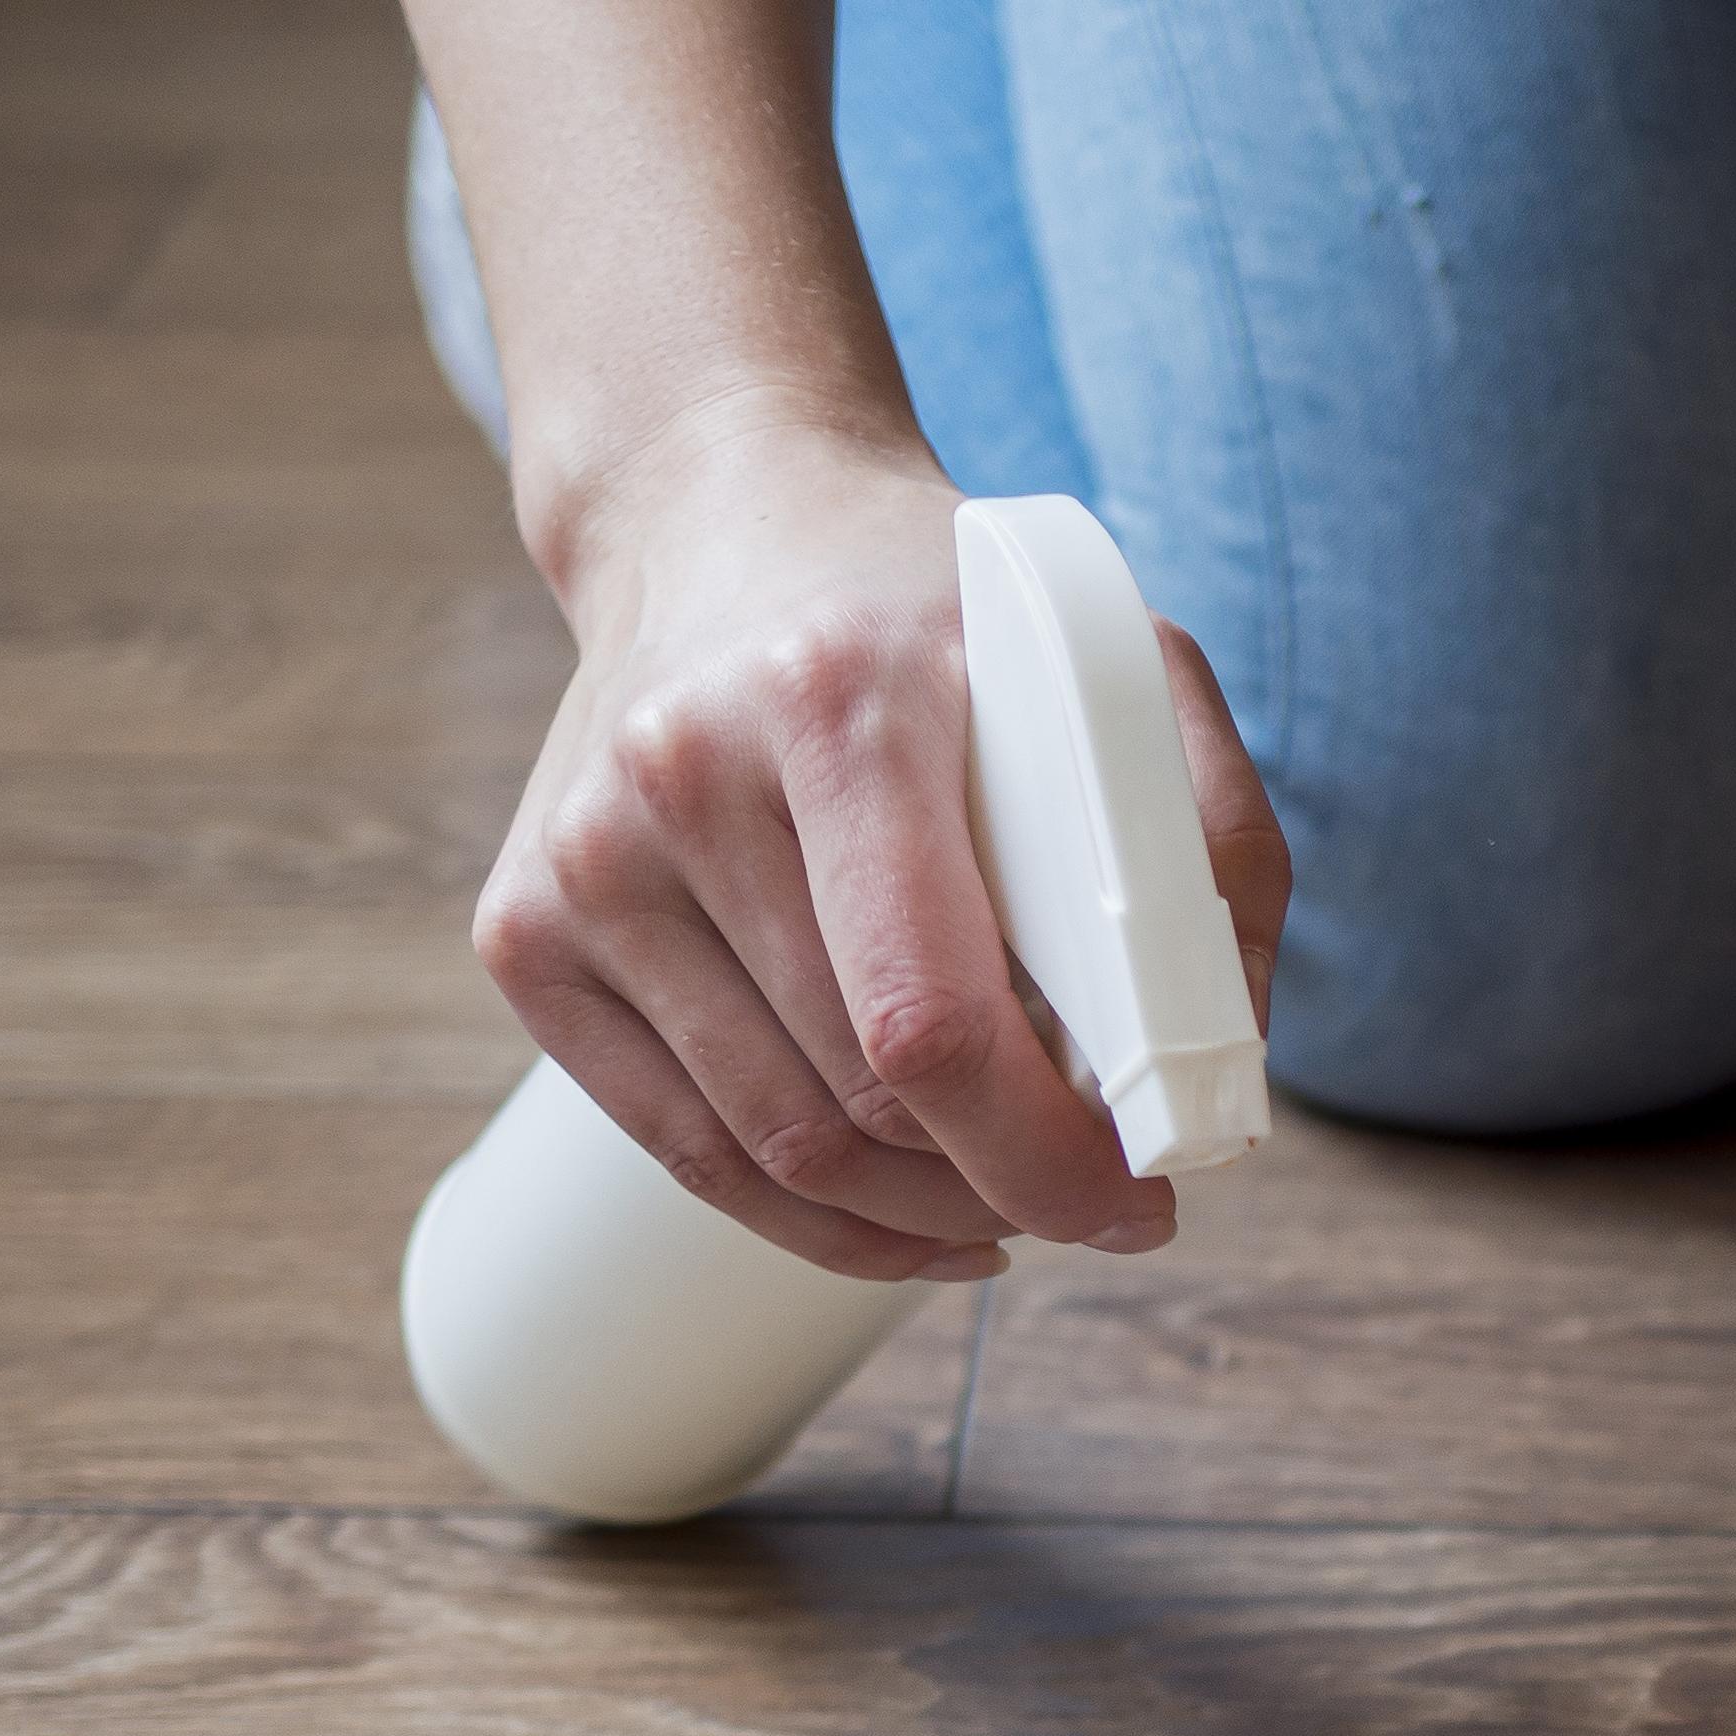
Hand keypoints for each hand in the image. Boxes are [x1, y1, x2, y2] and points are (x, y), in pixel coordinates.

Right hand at [471, 409, 1292, 1282]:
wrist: (721, 519)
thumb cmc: (938, 618)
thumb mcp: (1111, 668)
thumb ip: (1204, 847)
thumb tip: (1211, 1080)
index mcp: (836, 700)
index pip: (925, 1021)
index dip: (1041, 1153)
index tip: (1134, 1202)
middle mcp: (681, 774)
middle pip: (858, 1104)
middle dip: (1005, 1185)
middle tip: (1094, 1196)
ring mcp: (586, 861)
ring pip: (776, 1148)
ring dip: (920, 1211)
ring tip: (1008, 1192)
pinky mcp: (525, 929)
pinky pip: (684, 1149)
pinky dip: (811, 1216)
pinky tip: (906, 1209)